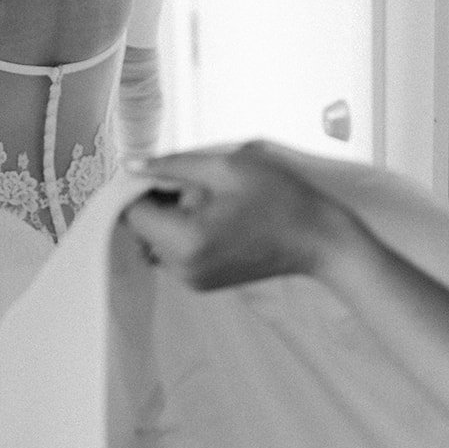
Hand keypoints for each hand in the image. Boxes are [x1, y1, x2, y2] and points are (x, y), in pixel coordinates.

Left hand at [122, 140, 357, 290]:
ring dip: (171, 216)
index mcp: (186, 240)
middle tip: (196, 184)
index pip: (132, 212)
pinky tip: (216, 218)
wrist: (318, 239)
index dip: (142, 187)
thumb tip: (129, 166)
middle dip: (158, 201)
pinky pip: (173, 251)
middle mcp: (182, 268)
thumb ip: (172, 165)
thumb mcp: (226, 166)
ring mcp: (191, 280)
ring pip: (156, 239)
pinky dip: (183, 232)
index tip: (168, 173)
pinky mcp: (201, 282)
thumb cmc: (278, 197)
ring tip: (211, 202)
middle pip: (142, 228)